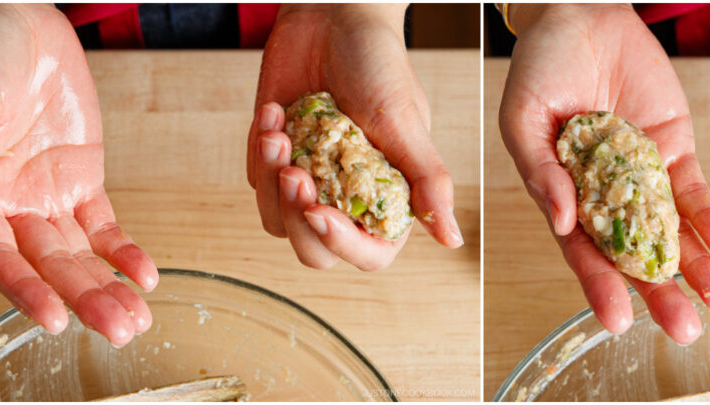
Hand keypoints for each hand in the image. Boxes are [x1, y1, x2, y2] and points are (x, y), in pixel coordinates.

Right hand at [0, 4, 156, 345]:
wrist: (21, 24)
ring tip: (137, 319)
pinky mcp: (82, 179)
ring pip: (79, 255)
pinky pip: (104, 225)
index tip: (53, 318)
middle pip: (48, 265)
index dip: (24, 289)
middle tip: (118, 330)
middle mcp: (11, 205)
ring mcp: (48, 196)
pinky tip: (145, 276)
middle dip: (83, 299)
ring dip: (108, 287)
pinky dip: (123, 251)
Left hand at [247, 4, 462, 271]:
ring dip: (271, 180)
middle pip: (315, 250)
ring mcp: (310, 181)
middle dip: (296, 216)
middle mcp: (349, 197)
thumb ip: (428, 180)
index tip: (318, 213)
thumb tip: (452, 238)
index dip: (342, 243)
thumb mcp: (405, 122)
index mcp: (389, 196)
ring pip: (277, 221)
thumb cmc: (377, 62)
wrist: (333, 16)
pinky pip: (257, 180)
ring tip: (279, 130)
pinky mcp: (276, 159)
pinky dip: (260, 150)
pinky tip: (274, 112)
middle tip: (293, 172)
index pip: (370, 253)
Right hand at [498, 4, 709, 343]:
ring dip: (696, 267)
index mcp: (560, 196)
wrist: (580, 16)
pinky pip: (693, 192)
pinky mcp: (673, 150)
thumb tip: (559, 219)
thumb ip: (539, 169)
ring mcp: (642, 175)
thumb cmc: (540, 66)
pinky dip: (709, 219)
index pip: (582, 251)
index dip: (599, 286)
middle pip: (634, 254)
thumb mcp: (522, 117)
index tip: (616, 319)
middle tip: (684, 329)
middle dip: (660, 292)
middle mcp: (603, 195)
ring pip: (672, 232)